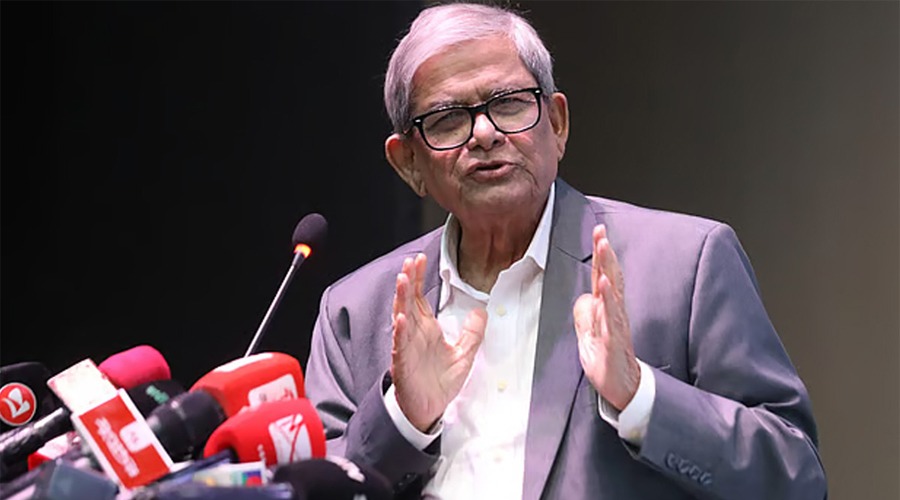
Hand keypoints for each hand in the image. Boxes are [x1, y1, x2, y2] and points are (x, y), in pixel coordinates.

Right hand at [391, 253, 486, 431]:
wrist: (428, 409)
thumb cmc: (440, 383)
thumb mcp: (464, 355)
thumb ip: (472, 334)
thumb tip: (481, 311)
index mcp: (427, 329)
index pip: (420, 298)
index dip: (420, 279)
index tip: (421, 260)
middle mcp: (414, 334)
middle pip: (409, 301)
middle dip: (409, 281)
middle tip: (410, 262)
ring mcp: (406, 347)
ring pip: (401, 318)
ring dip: (401, 299)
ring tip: (403, 280)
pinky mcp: (402, 363)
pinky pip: (400, 345)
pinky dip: (400, 331)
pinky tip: (401, 319)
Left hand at [573, 224, 640, 410]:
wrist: (621, 389)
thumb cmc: (607, 361)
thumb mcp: (589, 333)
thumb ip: (586, 313)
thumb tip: (583, 298)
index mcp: (607, 309)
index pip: (604, 275)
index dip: (601, 254)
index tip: (599, 231)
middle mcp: (614, 313)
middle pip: (610, 277)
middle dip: (606, 254)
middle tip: (602, 232)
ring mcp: (615, 326)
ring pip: (612, 292)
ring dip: (608, 269)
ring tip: (604, 249)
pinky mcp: (614, 341)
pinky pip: (611, 318)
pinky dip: (608, 300)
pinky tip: (604, 286)